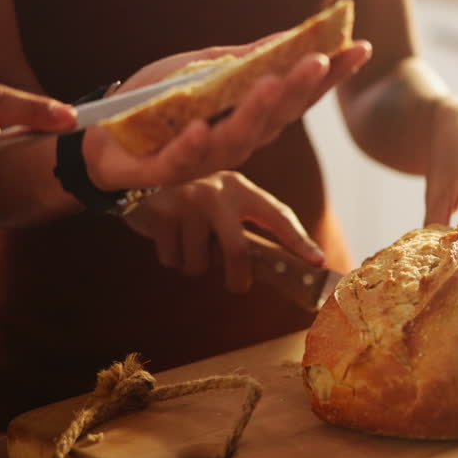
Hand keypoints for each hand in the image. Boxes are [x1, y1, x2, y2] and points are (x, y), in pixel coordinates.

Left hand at [83, 35, 372, 190]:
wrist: (98, 136)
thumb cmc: (153, 104)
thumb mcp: (200, 70)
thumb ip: (242, 60)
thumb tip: (290, 36)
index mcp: (249, 117)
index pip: (298, 95)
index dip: (329, 74)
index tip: (358, 47)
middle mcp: (236, 142)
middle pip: (277, 117)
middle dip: (299, 88)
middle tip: (321, 59)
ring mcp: (203, 160)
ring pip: (237, 138)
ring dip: (256, 111)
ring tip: (273, 82)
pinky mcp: (163, 172)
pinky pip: (182, 159)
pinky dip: (193, 144)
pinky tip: (204, 127)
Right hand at [123, 171, 323, 292]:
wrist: (140, 173)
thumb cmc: (191, 197)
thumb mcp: (221, 199)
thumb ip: (242, 223)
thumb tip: (272, 263)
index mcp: (240, 188)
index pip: (277, 216)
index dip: (298, 240)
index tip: (317, 262)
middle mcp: (217, 192)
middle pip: (237, 251)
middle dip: (238, 278)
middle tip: (237, 285)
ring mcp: (187, 202)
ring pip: (198, 263)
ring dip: (192, 266)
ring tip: (186, 243)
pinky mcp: (161, 214)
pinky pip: (172, 259)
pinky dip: (171, 258)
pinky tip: (166, 236)